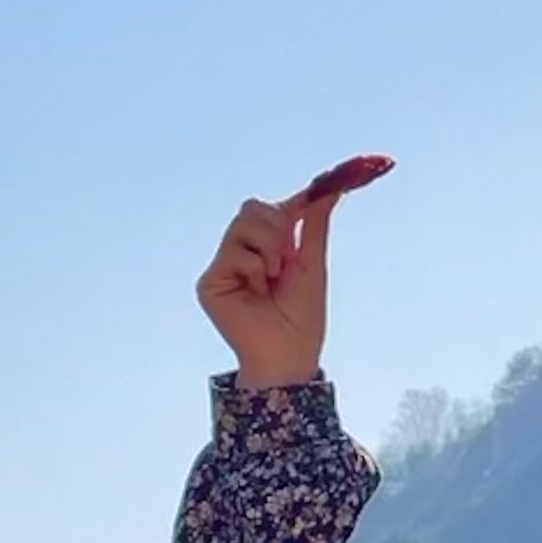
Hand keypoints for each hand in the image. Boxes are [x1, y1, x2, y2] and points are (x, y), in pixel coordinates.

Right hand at [197, 183, 342, 388]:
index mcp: (267, 248)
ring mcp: (225, 266)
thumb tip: (330, 189)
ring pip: (242, 224)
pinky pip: (234, 252)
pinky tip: (259, 291)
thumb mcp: (312, 264)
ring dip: (269, 247)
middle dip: (278, 227)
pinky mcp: (211, 281)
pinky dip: (255, 268)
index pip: (273, 210)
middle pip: (253, 208)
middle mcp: (242, 252)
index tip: (321, 189)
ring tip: (274, 278)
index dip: (294, 201)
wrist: (288, 353)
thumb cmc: (302, 317)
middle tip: (288, 257)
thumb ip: (314, 226)